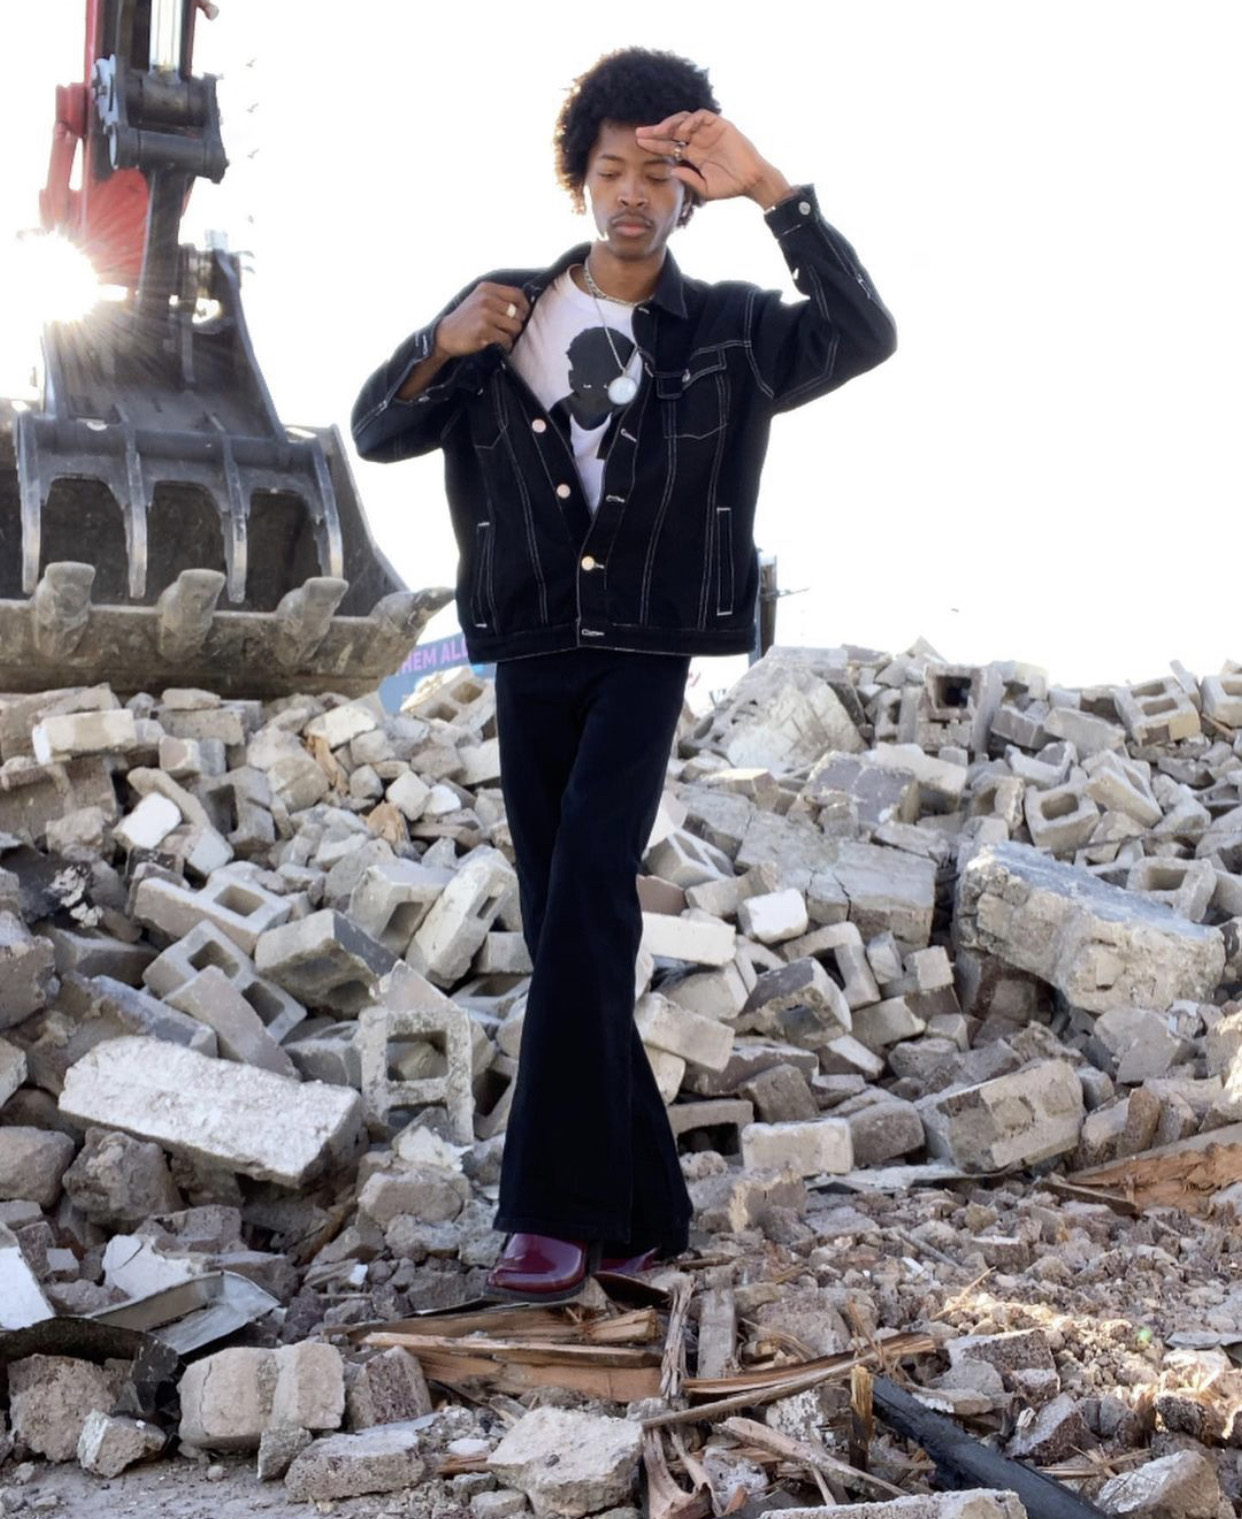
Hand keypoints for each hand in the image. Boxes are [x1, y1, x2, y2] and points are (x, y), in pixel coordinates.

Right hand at [435, 282, 530, 357]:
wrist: (446, 334)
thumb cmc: (465, 319)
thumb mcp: (478, 300)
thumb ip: (497, 298)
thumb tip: (523, 306)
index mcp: (487, 289)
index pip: (517, 294)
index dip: (525, 306)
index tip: (523, 315)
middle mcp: (486, 299)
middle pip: (518, 312)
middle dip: (517, 324)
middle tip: (509, 330)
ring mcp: (485, 314)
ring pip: (515, 326)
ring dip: (511, 335)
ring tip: (503, 336)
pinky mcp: (484, 330)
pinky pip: (506, 339)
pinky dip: (506, 344)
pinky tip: (499, 344)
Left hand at [634, 112, 791, 208]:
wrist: (752, 181)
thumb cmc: (730, 187)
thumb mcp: (705, 188)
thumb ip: (688, 179)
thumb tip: (672, 170)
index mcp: (693, 155)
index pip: (669, 146)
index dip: (655, 145)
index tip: (639, 144)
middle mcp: (698, 141)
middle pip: (672, 131)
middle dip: (656, 132)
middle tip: (639, 133)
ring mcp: (708, 132)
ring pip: (684, 121)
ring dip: (670, 124)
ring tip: (659, 131)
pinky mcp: (720, 126)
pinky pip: (702, 117)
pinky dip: (691, 120)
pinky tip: (682, 129)